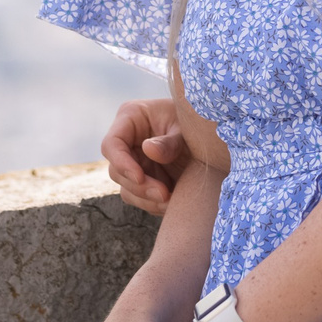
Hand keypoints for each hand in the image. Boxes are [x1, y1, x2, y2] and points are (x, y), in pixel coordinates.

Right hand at [101, 97, 187, 214]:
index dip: (121, 163)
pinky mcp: (143, 179)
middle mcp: (127, 141)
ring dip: (147, 199)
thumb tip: (148, 149)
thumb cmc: (195, 124)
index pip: (112, 144)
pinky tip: (172, 202)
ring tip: (171, 200)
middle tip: (164, 194)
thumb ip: (170, 141)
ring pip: (127, 189)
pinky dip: (153, 204)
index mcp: (130, 117)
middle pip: (117, 171)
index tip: (140, 177)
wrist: (209, 137)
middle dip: (140, 186)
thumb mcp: (185, 128)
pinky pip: (140, 198)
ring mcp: (133, 162)